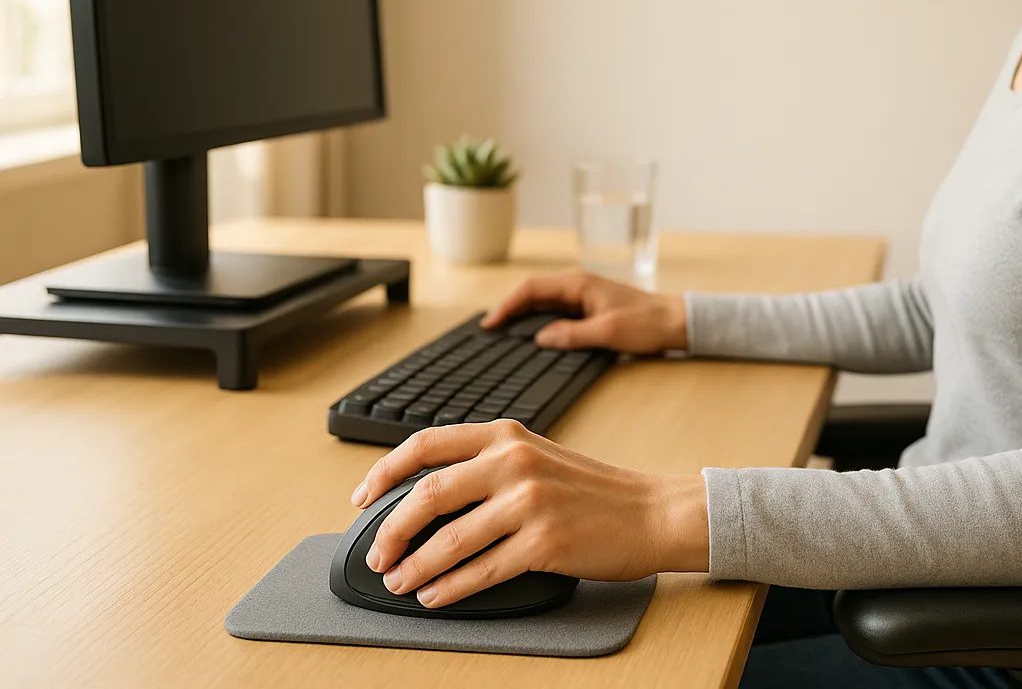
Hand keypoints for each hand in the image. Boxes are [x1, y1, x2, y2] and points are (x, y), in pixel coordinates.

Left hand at [348, 420, 708, 607]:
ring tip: (400, 582)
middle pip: (427, 494)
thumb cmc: (594, 491)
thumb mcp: (537, 456)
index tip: (362, 498)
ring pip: (449, 539)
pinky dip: (450, 588)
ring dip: (415, 567)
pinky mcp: (544, 541)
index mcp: (507, 434)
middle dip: (390, 530)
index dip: (383, 472)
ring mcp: (530, 501)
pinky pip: (481, 571)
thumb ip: (487, 465)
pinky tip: (436, 595)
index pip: (425, 443)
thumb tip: (424, 499)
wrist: (652, 512)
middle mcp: (514, 461)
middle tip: (378, 554)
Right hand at [481, 269, 687, 354]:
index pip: (531, 289)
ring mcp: (583, 295)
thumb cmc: (647, 323)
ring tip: (502, 332)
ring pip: (543, 302)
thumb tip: (541, 339)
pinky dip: (539, 320)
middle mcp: (578, 285)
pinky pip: (556, 311)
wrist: (676, 322)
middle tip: (489, 330)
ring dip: (522, 314)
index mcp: (578, 284)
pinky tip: (533, 335)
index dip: (507, 305)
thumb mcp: (608, 332)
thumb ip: (572, 334)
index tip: (490, 323)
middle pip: (533, 293)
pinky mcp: (589, 307)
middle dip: (509, 309)